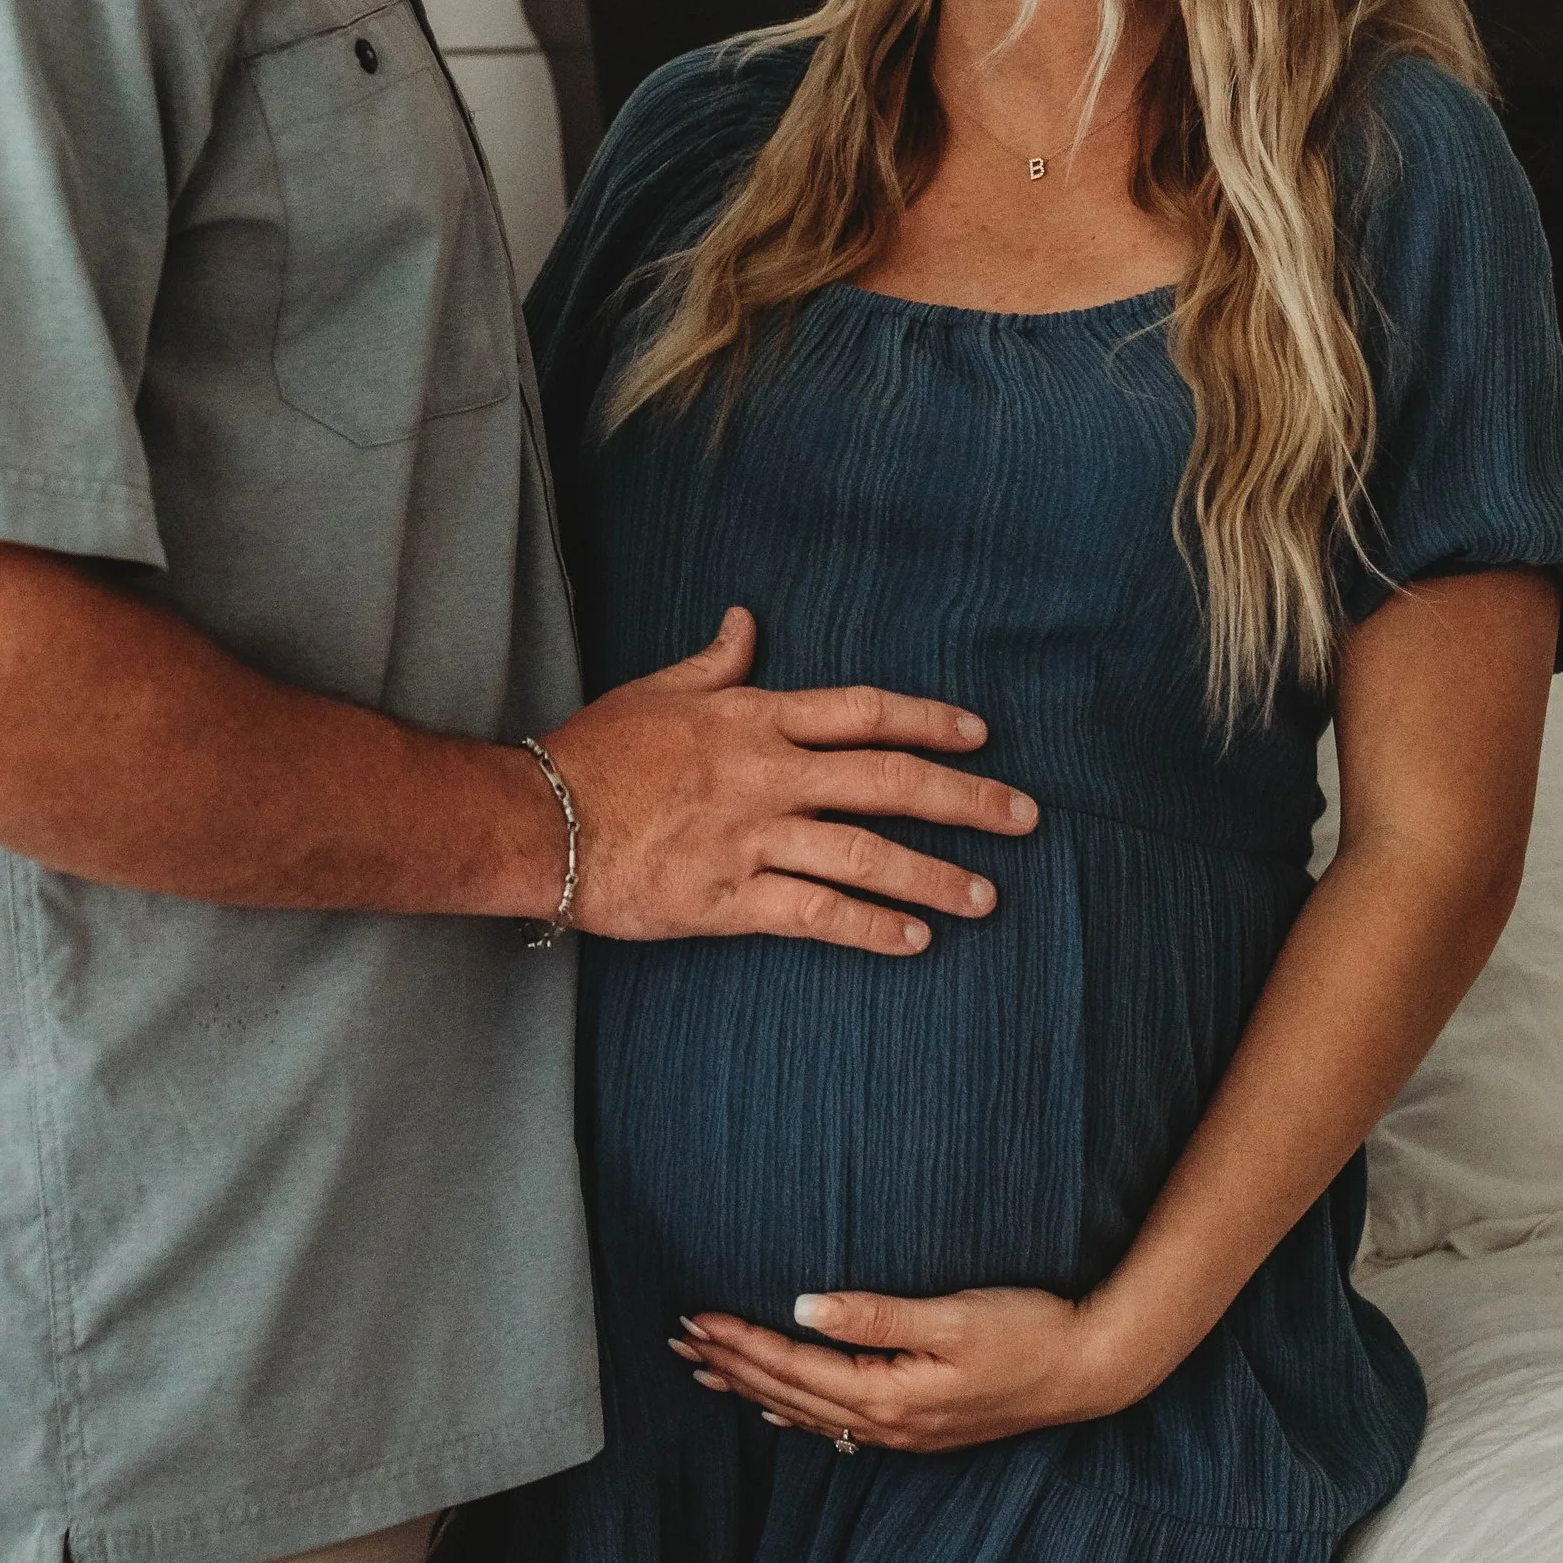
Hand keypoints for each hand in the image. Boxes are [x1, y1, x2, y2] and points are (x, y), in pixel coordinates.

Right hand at [545, 606, 1036, 955]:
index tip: (980, 735)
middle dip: (965, 799)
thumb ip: (715, 664)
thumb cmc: (595, 752)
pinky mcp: (728, 899)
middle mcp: (767, 775)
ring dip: (933, 874)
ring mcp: (751, 839)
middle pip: (887, 781)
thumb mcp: (657, 691)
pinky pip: (815, 913)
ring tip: (986, 895)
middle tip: (1024, 816)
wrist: (538, 818)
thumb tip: (747, 622)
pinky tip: (915, 939)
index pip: (862, 711)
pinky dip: (870, 926)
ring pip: (865, 854)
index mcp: (754, 720)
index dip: (928, 720)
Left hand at [671, 1284, 1147, 1450]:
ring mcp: (905, 1432)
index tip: (695, 1316)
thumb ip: (875, 1315)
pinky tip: (778, 1411)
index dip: (741, 1341)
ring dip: (754, 1388)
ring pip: (808, 1411)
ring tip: (706, 1370)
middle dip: (732, 1365)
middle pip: (790, 1394)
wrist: (1089, 1371)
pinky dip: (799, 1413)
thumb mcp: (952, 1316)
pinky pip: (841, 1426)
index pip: (794, 1366)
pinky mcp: (921, 1426)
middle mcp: (889, 1424)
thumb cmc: (1028, 1332)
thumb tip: (803, 1306)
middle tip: (676, 1340)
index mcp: (888, 1396)